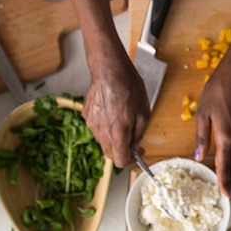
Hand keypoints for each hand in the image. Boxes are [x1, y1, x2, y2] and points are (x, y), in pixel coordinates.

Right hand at [81, 54, 148, 168]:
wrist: (109, 70)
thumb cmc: (128, 87)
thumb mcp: (144, 112)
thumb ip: (139, 133)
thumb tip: (135, 145)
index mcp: (118, 133)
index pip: (120, 160)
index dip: (130, 159)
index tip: (137, 153)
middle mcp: (102, 131)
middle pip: (110, 153)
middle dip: (122, 149)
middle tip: (132, 138)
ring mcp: (92, 124)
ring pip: (103, 140)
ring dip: (113, 137)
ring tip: (122, 118)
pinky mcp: (86, 115)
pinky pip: (97, 128)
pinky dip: (105, 125)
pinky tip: (112, 111)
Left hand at [193, 57, 230, 198]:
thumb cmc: (217, 90)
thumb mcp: (202, 113)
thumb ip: (202, 137)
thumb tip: (199, 157)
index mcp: (225, 135)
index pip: (225, 165)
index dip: (224, 182)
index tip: (226, 194)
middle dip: (230, 177)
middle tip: (227, 188)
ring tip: (230, 168)